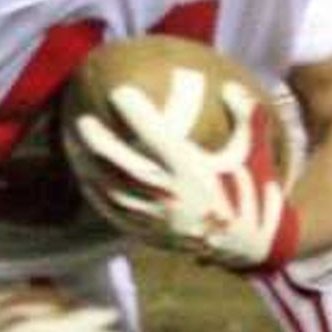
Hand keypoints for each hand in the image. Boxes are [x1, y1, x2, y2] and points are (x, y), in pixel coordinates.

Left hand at [70, 73, 298, 272]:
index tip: (118, 92)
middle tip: (81, 121)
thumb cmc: (249, 188)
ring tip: (76, 146)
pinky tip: (87, 179)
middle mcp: (168, 194)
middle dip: (98, 142)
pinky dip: (97, 195)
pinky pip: (114, 213)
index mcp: (192, 170)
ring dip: (90, 168)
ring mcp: (155, 216)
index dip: (134, 112)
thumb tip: (229, 86)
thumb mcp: (255, 150)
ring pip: (112, 190)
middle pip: (121, 164)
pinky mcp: (149, 233)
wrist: (248, 244)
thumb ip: (247, 115)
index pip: (155, 136)